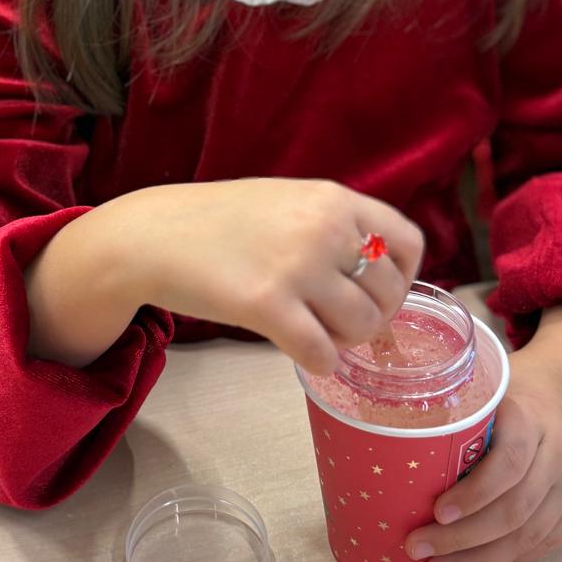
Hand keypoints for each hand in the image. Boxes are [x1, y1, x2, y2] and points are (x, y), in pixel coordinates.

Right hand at [129, 178, 423, 374]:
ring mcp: (297, 266)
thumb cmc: (219, 221)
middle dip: (372, 318)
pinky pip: (321, 353)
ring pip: (360, 327)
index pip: (407, 243)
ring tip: (317, 334)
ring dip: (344, 342)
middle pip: (387, 293)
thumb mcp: (287, 201)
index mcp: (333, 198)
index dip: (402, 278)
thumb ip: (332, 225)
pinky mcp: (267, 306)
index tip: (379, 294)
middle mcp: (323, 228)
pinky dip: (320, 362)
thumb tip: (377, 272)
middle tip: (342, 324)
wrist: (153, 234)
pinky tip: (302, 353)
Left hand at [403, 344, 561, 561]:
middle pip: (516, 509)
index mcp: (533, 416)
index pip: (510, 462)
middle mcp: (561, 452)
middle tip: (417, 549)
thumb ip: (455, 412)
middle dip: (464, 539)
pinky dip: (505, 559)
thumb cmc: (514, 390)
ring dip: (479, 561)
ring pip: (530, 536)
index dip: (474, 494)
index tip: (435, 512)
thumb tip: (388, 442)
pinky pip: (543, 544)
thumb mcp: (487, 387)